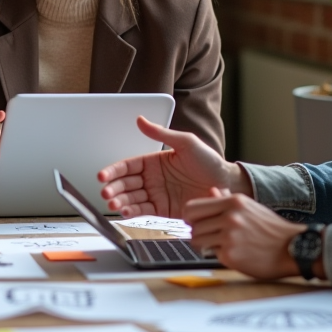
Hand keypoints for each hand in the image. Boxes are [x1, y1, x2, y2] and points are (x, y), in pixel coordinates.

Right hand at [97, 116, 249, 217]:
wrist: (227, 184)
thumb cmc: (210, 162)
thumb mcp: (186, 142)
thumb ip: (161, 134)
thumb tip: (141, 120)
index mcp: (154, 161)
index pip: (128, 166)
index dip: (114, 171)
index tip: (103, 175)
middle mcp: (152, 178)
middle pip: (125, 184)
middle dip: (113, 188)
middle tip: (105, 192)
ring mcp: (157, 194)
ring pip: (131, 198)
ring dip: (119, 201)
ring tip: (113, 204)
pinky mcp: (163, 209)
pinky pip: (143, 210)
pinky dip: (131, 211)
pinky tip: (125, 211)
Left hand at [183, 188, 310, 279]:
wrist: (293, 248)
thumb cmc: (271, 228)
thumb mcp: (250, 207)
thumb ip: (227, 199)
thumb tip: (211, 191)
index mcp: (233, 202)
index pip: (192, 208)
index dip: (190, 217)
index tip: (195, 222)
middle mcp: (229, 217)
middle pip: (193, 227)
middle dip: (199, 233)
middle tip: (211, 237)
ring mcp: (229, 237)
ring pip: (198, 242)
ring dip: (207, 246)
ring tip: (223, 246)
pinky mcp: (230, 256)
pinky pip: (212, 255)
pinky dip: (220, 256)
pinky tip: (236, 254)